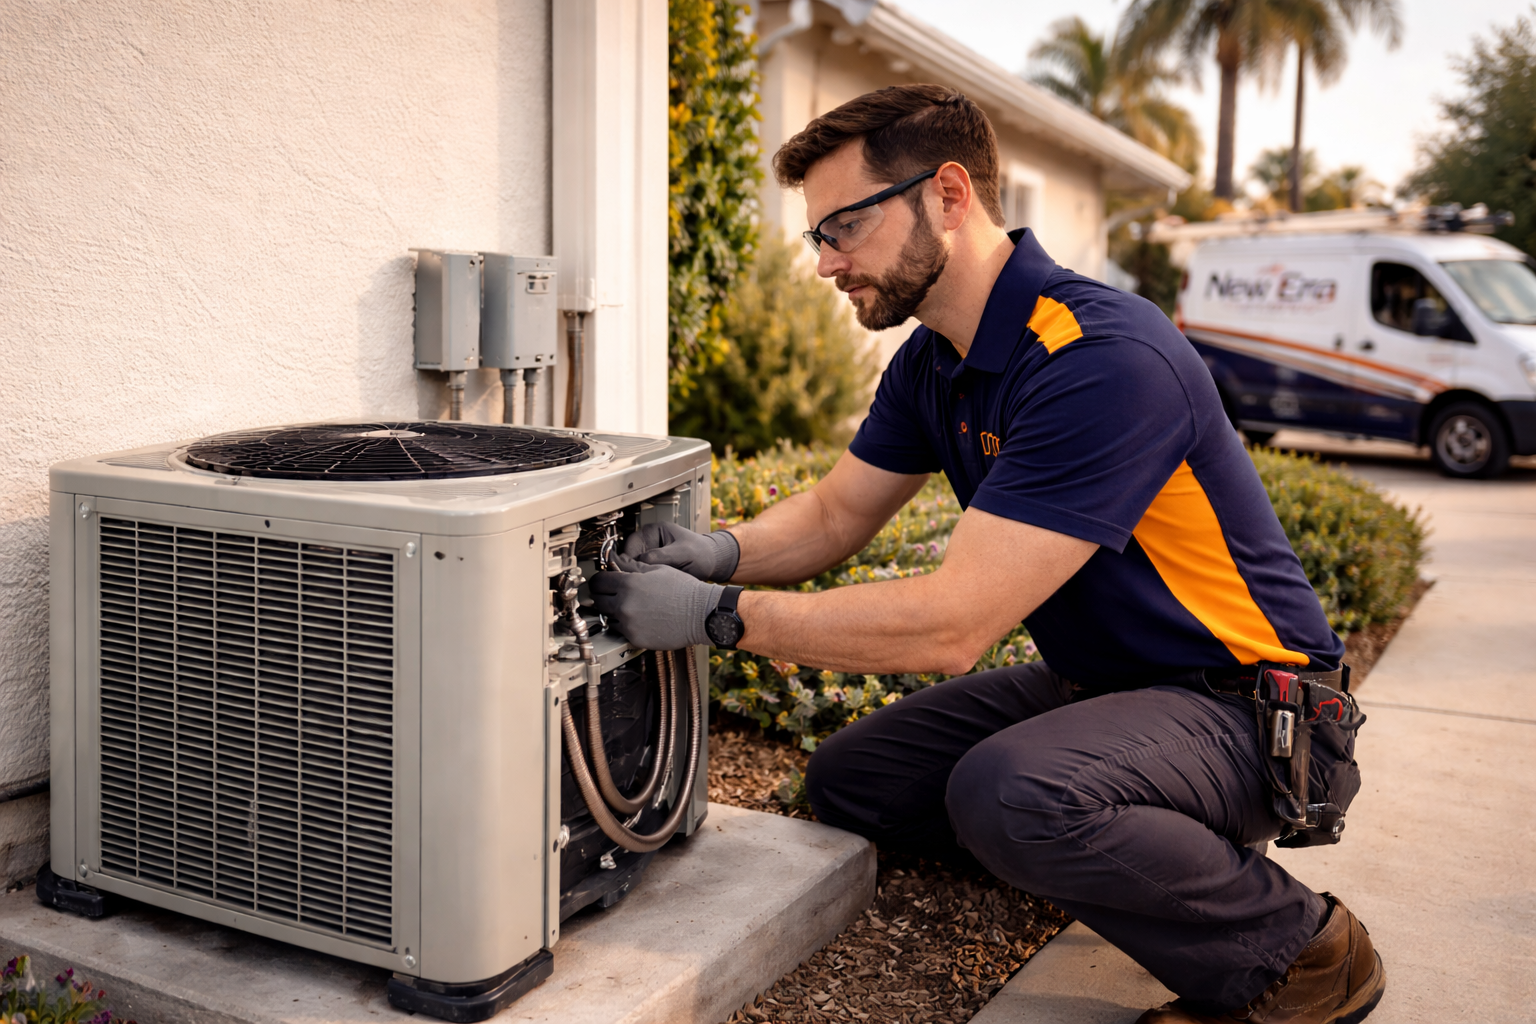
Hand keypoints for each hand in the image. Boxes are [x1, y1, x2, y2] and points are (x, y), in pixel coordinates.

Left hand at [589, 555, 722, 650]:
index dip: (600, 580)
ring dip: (614, 612)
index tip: (604, 581)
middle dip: (604, 596)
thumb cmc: (683, 590)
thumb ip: (632, 565)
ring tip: (632, 607)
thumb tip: (615, 560)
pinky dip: (627, 626)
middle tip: (615, 594)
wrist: (700, 614)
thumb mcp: (658, 569)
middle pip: (598, 600)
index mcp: (629, 584)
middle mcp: (625, 605)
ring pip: (608, 618)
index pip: (598, 582)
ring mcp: (629, 624)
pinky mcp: (635, 639)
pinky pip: (621, 632)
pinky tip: (641, 619)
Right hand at [622, 522, 739, 581]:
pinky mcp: (653, 570)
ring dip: (637, 578)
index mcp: (653, 531)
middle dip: (631, 571)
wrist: (713, 563)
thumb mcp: (683, 552)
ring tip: (645, 586)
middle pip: (628, 558)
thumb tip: (640, 562)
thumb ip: (662, 556)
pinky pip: (642, 577)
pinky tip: (650, 589)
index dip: (628, 560)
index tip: (629, 573)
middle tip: (636, 583)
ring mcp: (650, 557)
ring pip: (633, 569)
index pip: (630, 545)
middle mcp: (648, 543)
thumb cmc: (702, 553)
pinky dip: (644, 583)